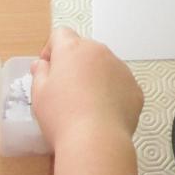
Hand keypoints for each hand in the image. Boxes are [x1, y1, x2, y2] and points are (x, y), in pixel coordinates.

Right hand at [31, 27, 142, 149]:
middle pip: (84, 50)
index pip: (61, 34)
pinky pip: (120, 84)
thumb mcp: (39, 95)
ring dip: (94, 78)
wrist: (96, 140)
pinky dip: (111, 93)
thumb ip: (40, 74)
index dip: (52, 49)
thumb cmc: (61, 115)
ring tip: (85, 106)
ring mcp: (121, 68)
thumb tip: (42, 64)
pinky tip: (102, 115)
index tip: (48, 68)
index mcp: (73, 49)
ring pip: (104, 66)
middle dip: (74, 64)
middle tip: (66, 91)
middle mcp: (100, 51)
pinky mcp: (134, 87)